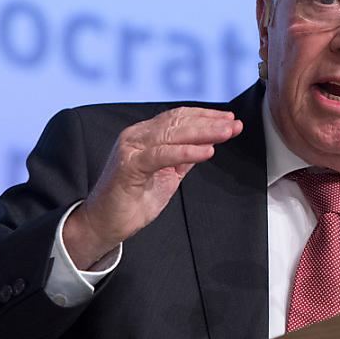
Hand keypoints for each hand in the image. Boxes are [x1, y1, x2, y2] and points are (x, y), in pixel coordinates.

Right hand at [63, 107, 242, 268]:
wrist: (104, 223)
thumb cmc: (133, 200)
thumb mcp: (167, 175)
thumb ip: (182, 158)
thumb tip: (207, 143)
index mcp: (145, 135)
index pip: (178, 117)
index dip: (205, 115)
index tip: (230, 117)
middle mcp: (136, 136)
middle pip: (178, 122)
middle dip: (210, 122)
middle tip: (235, 123)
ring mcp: (131, 149)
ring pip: (172, 134)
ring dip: (204, 132)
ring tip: (227, 132)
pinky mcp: (129, 166)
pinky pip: (162, 154)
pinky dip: (187, 152)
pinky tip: (207, 151)